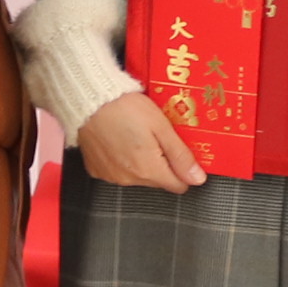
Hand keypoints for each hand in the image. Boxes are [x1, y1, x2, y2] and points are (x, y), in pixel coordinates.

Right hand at [79, 91, 207, 191]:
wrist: (89, 100)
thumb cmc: (125, 108)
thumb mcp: (162, 127)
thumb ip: (181, 156)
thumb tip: (198, 178)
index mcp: (148, 170)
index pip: (178, 186)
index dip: (183, 169)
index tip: (180, 152)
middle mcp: (129, 179)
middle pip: (158, 180)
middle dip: (162, 162)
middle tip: (157, 136)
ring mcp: (111, 176)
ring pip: (138, 176)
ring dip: (142, 160)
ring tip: (137, 134)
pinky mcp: (97, 170)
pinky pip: (119, 171)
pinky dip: (123, 159)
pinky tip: (121, 140)